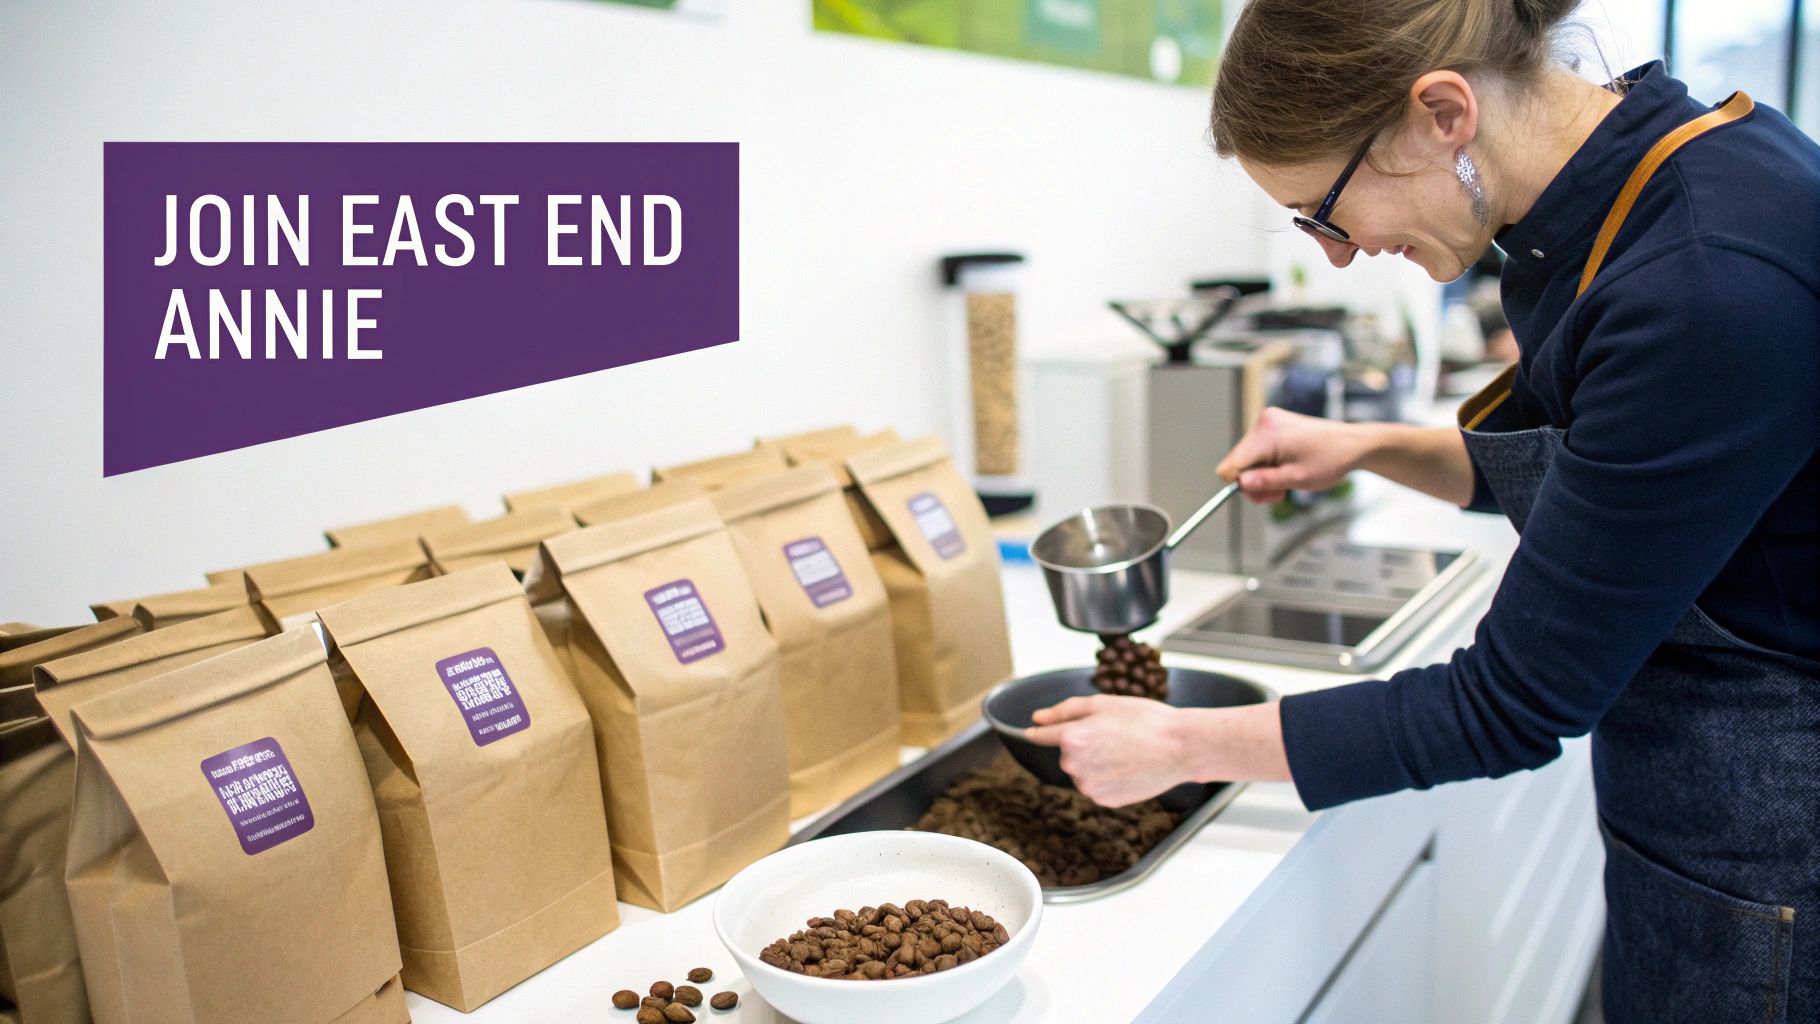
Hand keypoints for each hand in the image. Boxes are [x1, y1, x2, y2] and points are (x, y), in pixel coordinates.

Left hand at [1023, 694, 1192, 806]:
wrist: (1181, 748)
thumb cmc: (1146, 720)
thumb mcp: (1102, 704)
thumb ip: (1064, 711)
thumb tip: (1038, 719)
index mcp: (1072, 738)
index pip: (1041, 735)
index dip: (1038, 731)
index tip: (1032, 732)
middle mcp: (1075, 766)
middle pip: (1066, 754)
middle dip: (1081, 744)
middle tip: (1112, 734)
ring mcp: (1090, 787)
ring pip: (1081, 771)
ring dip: (1094, 762)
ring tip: (1124, 751)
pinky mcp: (1105, 800)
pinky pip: (1096, 786)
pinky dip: (1107, 777)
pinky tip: (1127, 766)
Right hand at [1215, 407, 1366, 504]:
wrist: (1352, 444)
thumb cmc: (1330, 459)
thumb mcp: (1296, 478)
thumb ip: (1265, 481)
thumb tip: (1240, 483)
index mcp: (1266, 434)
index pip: (1231, 465)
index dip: (1241, 484)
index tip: (1262, 493)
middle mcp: (1263, 423)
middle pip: (1238, 462)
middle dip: (1254, 481)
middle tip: (1277, 493)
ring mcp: (1268, 421)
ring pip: (1247, 458)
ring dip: (1262, 474)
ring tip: (1285, 482)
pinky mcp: (1274, 424)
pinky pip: (1258, 450)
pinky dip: (1268, 464)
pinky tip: (1285, 469)